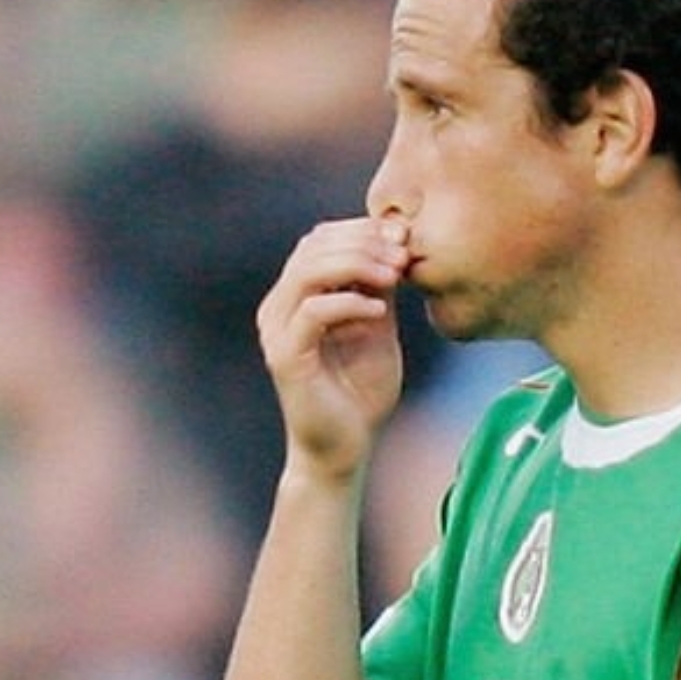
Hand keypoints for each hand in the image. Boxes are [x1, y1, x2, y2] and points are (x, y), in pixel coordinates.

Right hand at [256, 217, 411, 482]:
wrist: (344, 449)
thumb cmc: (360, 392)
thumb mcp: (377, 325)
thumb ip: (378, 286)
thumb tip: (396, 238)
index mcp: (294, 297)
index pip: (319, 239)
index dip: (361, 230)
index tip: (404, 240)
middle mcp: (277, 308)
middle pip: (313, 247)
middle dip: (364, 243)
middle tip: (403, 256)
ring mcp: (276, 332)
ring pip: (309, 271)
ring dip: (357, 265)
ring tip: (395, 276)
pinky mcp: (285, 357)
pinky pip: (313, 312)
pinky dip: (350, 303)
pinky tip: (380, 313)